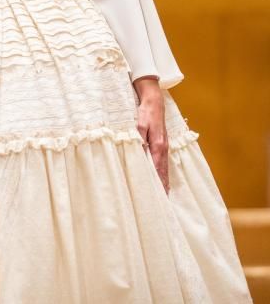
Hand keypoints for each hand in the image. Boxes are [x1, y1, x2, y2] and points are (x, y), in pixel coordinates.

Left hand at [133, 77, 168, 192]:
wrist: (154, 101)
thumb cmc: (145, 112)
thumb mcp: (139, 123)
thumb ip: (139, 136)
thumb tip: (139, 149)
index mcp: (157, 145)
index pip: (157, 168)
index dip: (157, 182)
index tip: (157, 194)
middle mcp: (163, 148)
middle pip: (163, 171)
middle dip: (163, 187)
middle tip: (162, 202)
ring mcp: (164, 146)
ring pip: (165, 168)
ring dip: (164, 181)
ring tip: (164, 196)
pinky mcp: (163, 144)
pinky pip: (164, 162)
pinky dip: (163, 172)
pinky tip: (162, 179)